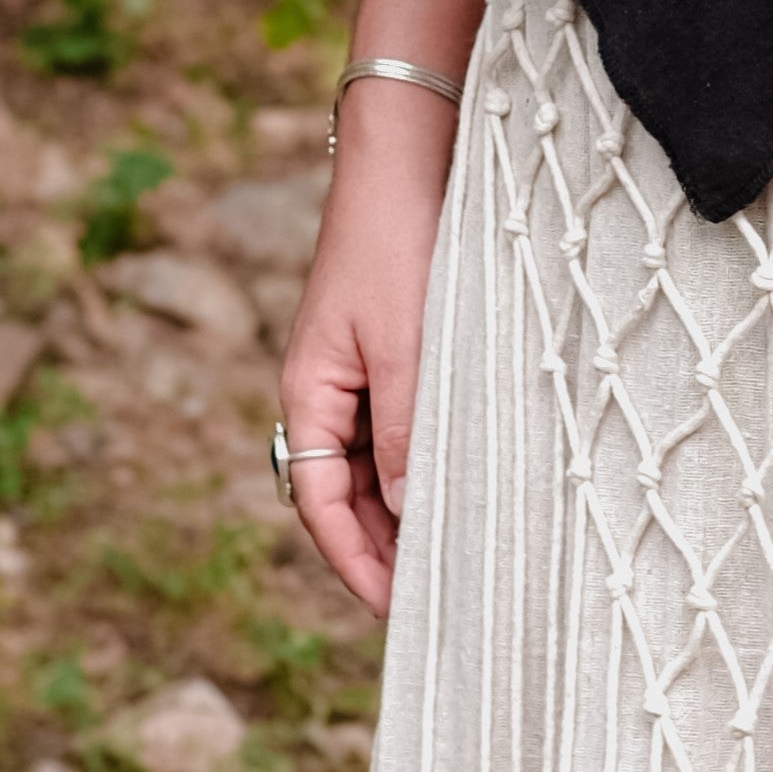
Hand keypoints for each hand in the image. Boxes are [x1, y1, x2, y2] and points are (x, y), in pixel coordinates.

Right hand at [273, 90, 454, 619]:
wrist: (406, 159)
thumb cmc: (397, 244)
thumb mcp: (405, 346)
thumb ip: (407, 432)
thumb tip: (410, 517)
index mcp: (309, 394)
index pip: (322, 505)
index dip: (355, 563)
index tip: (397, 612)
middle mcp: (325, 392)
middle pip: (346, 497)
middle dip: (383, 552)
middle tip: (437, 604)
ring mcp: (357, 374)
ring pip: (376, 468)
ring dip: (408, 514)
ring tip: (457, 560)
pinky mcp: (390, 355)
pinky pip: (400, 431)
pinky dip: (425, 467)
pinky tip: (464, 488)